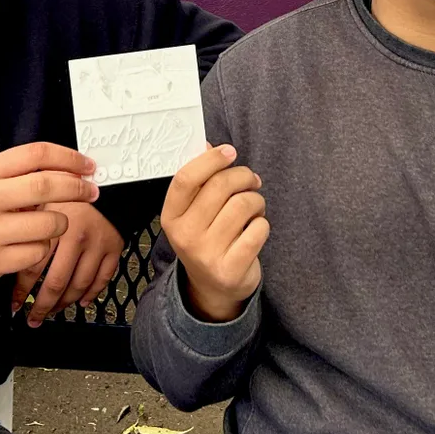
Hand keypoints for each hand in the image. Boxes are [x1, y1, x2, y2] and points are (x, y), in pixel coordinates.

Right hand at [0, 143, 98, 289]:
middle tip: (91, 192)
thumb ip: (20, 174)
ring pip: (49, 223)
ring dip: (59, 224)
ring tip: (48, 224)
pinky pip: (39, 252)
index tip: (88, 166)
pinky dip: (42, 249)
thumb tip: (71, 170)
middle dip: (77, 188)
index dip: (69, 158)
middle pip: (45, 185)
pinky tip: (26, 246)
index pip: (35, 154)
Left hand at [10, 202, 125, 326]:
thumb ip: (23, 222)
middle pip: (56, 283)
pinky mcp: (115, 247)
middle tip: (33, 318)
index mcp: (53, 225)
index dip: (22, 291)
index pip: (33, 268)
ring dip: (64, 304)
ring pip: (79, 286)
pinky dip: (91, 294)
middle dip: (42, 306)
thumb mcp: (40, 198)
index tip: (15, 303)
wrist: (108, 180)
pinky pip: (102, 279)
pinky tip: (81, 302)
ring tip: (53, 311)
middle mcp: (76, 236)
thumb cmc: (68, 190)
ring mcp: (97, 243)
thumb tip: (4, 251)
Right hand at [159, 144, 267, 322]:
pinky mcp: (231, 268)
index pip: (186, 178)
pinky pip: (258, 229)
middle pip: (220, 186)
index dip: (210, 159)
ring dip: (256, 200)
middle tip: (252, 181)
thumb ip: (199, 180)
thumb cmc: (207, 238)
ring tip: (254, 207)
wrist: (213, 288)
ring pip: (243, 204)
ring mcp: (207, 254)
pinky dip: (263, 223)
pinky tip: (256, 228)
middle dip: (244, 177)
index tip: (230, 151)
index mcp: (171, 216)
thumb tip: (207, 145)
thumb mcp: (194, 212)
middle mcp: (185, 235)